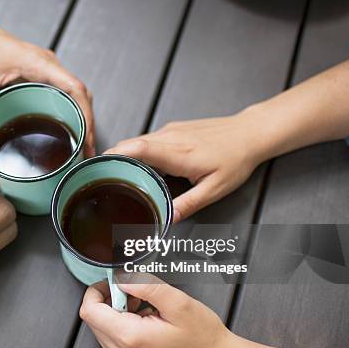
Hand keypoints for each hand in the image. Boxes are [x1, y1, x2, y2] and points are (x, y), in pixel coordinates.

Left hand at [0, 21, 95, 155]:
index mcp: (39, 64)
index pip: (75, 89)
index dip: (86, 115)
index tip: (87, 137)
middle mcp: (49, 65)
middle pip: (81, 94)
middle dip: (87, 122)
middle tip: (87, 149)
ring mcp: (48, 69)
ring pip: (75, 94)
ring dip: (81, 117)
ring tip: (81, 144)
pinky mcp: (42, 74)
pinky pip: (64, 93)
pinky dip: (70, 110)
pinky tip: (67, 128)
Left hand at [79, 274, 236, 347]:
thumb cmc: (205, 339)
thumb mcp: (177, 301)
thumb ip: (144, 285)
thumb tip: (120, 277)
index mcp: (131, 339)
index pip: (90, 312)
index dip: (97, 291)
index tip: (112, 282)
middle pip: (94, 322)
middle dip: (109, 301)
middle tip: (134, 293)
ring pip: (104, 332)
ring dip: (116, 314)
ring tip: (143, 307)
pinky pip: (115, 344)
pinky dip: (124, 328)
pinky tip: (146, 321)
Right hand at [105, 113, 265, 221]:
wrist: (250, 133)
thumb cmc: (236, 159)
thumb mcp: (215, 189)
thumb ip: (188, 204)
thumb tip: (167, 218)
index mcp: (178, 153)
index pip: (137, 149)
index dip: (115, 156)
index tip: (98, 165)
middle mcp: (170, 137)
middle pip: (130, 144)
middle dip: (112, 158)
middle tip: (103, 177)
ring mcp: (171, 130)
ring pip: (137, 141)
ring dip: (126, 155)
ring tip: (120, 174)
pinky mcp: (173, 129)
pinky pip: (148, 139)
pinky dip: (139, 151)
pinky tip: (143, 166)